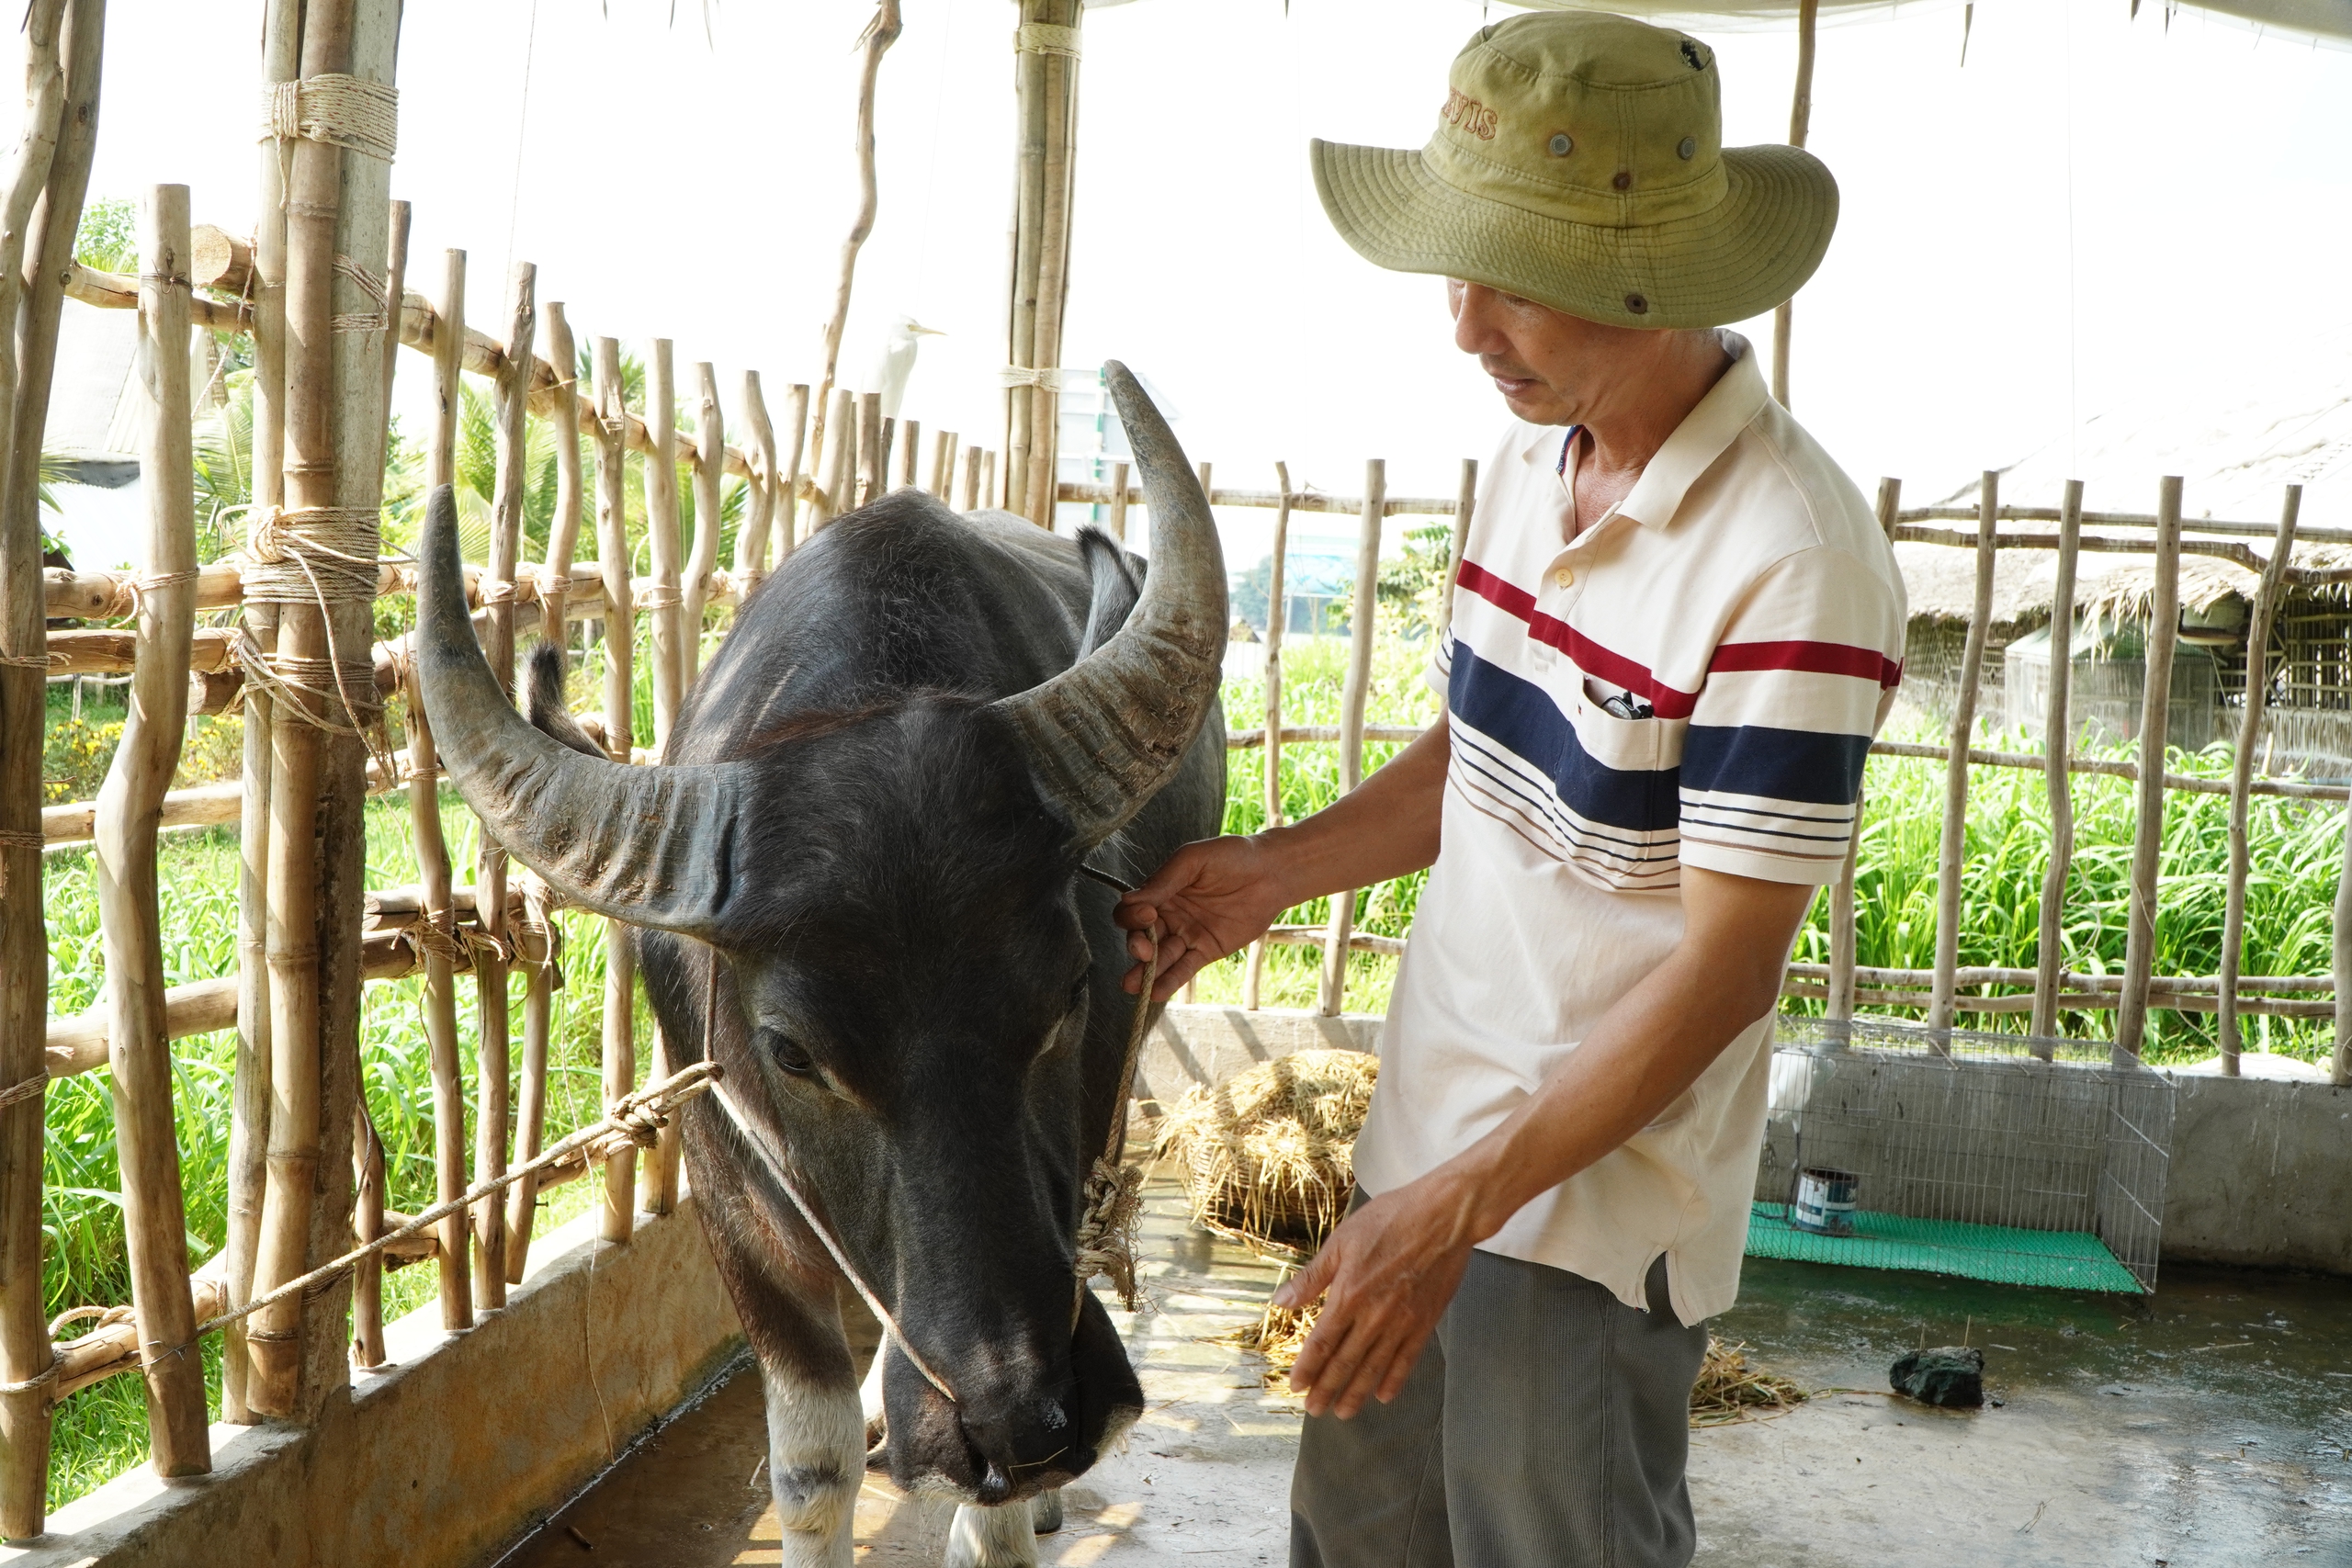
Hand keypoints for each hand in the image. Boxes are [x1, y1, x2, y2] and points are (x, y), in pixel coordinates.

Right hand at [1113, 834, 1293, 1000]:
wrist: (1271, 873)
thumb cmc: (1232, 856)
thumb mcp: (1193, 859)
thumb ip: (1163, 880)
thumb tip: (1130, 900)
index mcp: (1161, 893)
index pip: (1131, 911)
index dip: (1132, 917)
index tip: (1148, 914)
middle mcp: (1169, 917)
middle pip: (1142, 938)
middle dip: (1138, 947)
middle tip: (1142, 952)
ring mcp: (1187, 935)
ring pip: (1161, 958)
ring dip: (1146, 973)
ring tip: (1133, 986)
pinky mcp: (1206, 951)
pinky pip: (1185, 969)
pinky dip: (1170, 981)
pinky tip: (1156, 993)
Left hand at [1272, 1173, 1478, 1418]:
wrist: (1442, 1217)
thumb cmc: (1390, 1220)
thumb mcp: (1341, 1241)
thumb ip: (1312, 1277)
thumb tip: (1281, 1301)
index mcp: (1348, 1295)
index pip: (1321, 1343)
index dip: (1307, 1368)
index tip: (1296, 1386)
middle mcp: (1373, 1316)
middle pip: (1345, 1362)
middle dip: (1327, 1389)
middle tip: (1314, 1410)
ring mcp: (1402, 1323)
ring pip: (1374, 1368)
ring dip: (1356, 1392)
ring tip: (1343, 1412)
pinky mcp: (1425, 1322)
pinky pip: (1407, 1360)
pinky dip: (1394, 1380)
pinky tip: (1384, 1395)